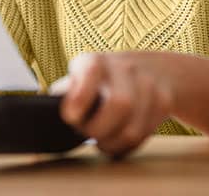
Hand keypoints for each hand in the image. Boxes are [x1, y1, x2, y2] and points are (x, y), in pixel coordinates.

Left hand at [51, 52, 175, 157]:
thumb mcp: (82, 76)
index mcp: (95, 62)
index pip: (91, 72)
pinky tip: (118, 140)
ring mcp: (148, 83)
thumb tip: (44, 110)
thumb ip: (65, 92)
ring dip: (112, 144)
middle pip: (120, 105)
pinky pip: (143, 136)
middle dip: (99, 130)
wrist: (156, 69)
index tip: (72, 116)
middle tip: (89, 133)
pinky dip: (126, 146)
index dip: (81, 97)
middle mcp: (124, 67)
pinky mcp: (164, 102)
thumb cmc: (105, 80)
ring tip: (102, 141)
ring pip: (132, 129)